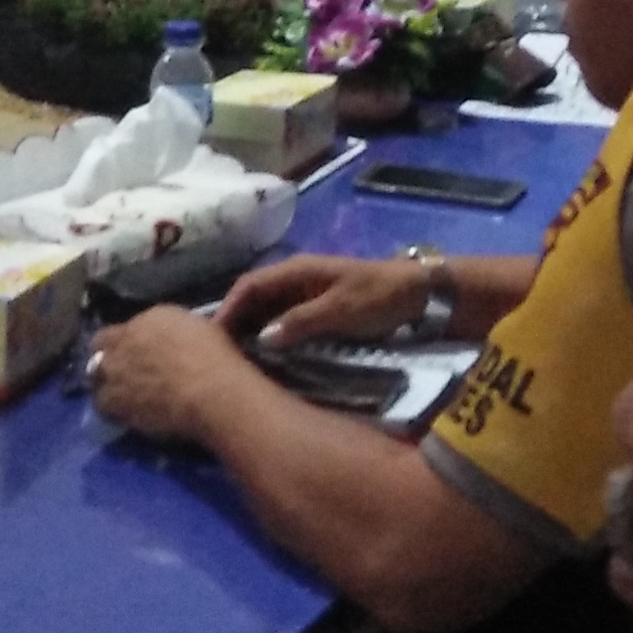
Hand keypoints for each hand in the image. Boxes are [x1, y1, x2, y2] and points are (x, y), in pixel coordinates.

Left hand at [84, 306, 248, 441]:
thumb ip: (172, 333)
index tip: (131, 351)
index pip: (121, 326)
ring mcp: (115, 371)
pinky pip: (101, 404)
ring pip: (95, 376)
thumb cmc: (216, 357)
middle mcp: (124, 340)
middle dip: (108, 357)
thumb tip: (167, 341)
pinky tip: (124, 414)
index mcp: (148, 318)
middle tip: (122, 371)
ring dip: (105, 383)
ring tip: (120, 395)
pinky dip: (110, 408)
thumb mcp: (197, 331)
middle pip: (100, 347)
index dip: (122, 341)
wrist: (210, 391)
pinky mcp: (114, 401)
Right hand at [220, 253, 427, 346]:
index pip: (250, 285)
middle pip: (254, 299)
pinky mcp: (318, 311)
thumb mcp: (341, 309)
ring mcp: (307, 296)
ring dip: (252, 332)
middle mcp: (296, 280)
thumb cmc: (380, 296)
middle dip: (235, 323)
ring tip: (235, 362)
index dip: (229, 308)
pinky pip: (285, 323)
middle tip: (218, 356)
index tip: (212, 337)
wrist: (419, 295)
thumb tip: (263, 338)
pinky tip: (266, 360)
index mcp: (297, 270)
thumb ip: (302, 321)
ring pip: (268, 312)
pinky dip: (272, 338)